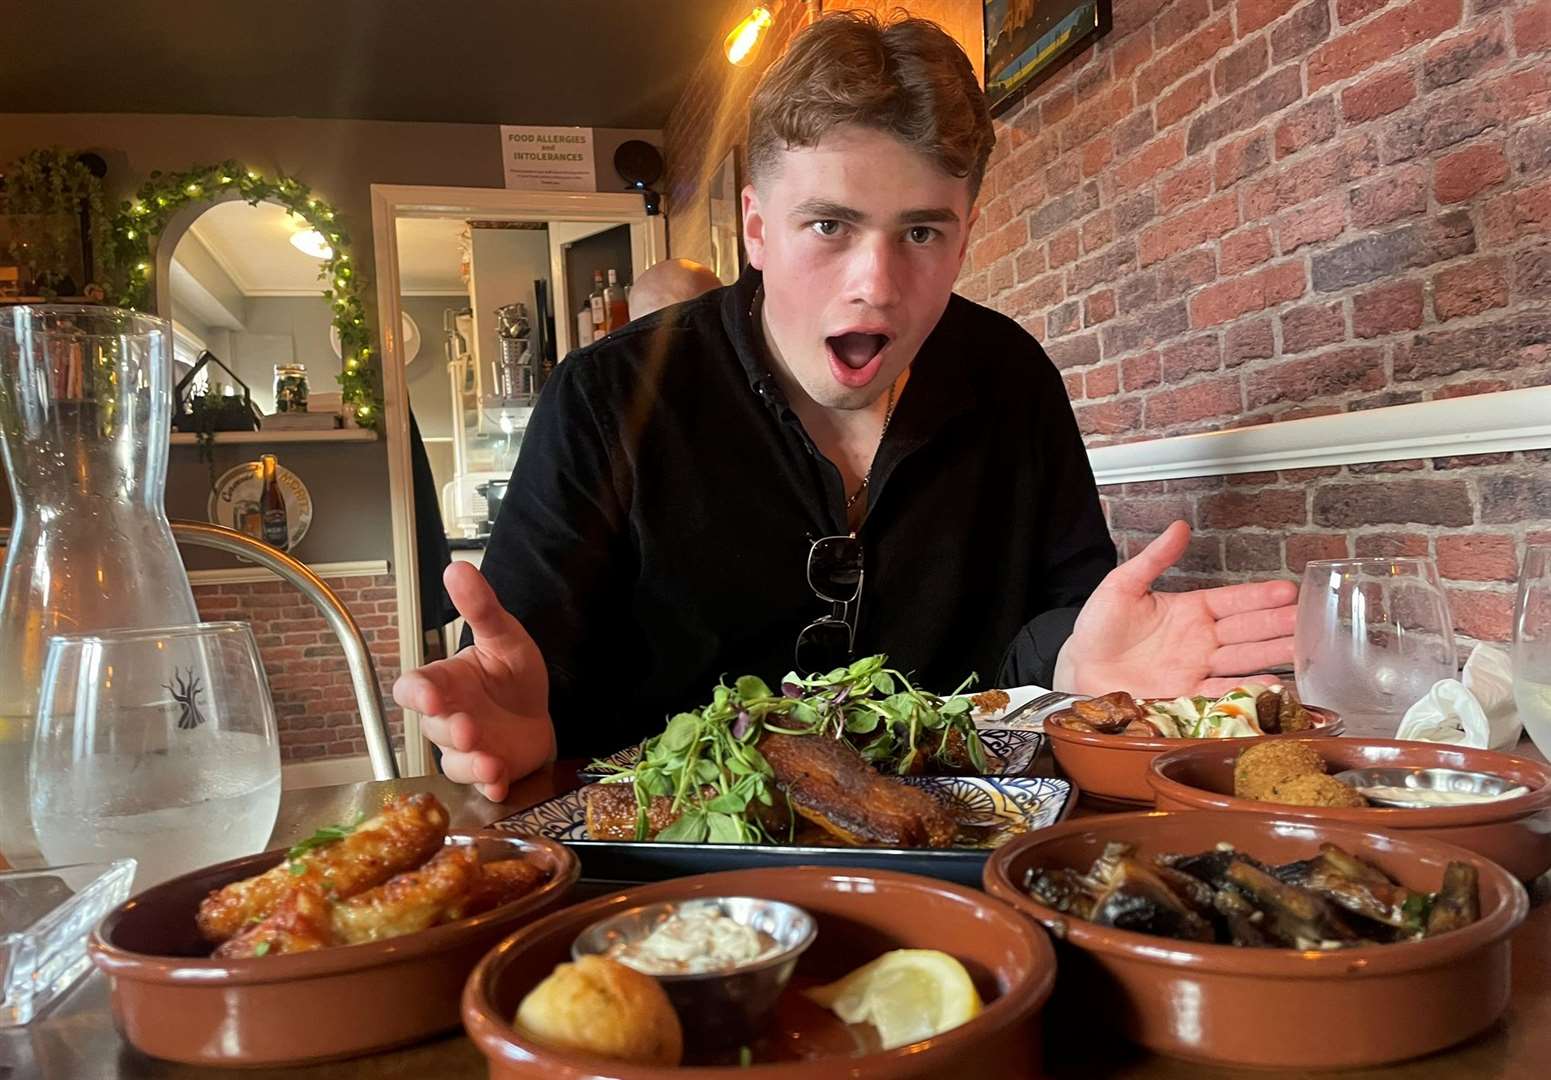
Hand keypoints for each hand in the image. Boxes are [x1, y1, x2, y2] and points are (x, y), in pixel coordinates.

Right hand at [392, 562, 555, 800]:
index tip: (430, 695)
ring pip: (455, 761)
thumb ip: (481, 608)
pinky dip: (489, 785)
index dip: (417, 693)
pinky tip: (500, 782)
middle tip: (467, 726)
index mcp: (445, 682)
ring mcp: (466, 748)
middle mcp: (449, 717)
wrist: (540, 712)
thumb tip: (457, 569)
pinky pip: (481, 784)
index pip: (413, 687)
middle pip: (433, 727)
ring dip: (470, 762)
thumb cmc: (512, 676)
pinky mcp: (489, 771)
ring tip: (489, 759)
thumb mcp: (504, 637)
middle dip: (448, 729)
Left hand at [1054, 521, 1297, 697]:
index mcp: (1190, 610)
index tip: (1288, 590)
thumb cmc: (1098, 626)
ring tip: (1304, 647)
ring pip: (1244, 658)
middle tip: (1310, 619)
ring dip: (1273, 653)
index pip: (1233, 600)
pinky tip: (1272, 682)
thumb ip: (1153, 559)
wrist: (1080, 669)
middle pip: (1247, 630)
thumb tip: (1179, 526)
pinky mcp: (1188, 695)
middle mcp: (1201, 639)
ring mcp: (1197, 668)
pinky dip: (1247, 688)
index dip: (1259, 596)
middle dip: (1278, 624)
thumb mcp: (1122, 585)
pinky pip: (1222, 691)